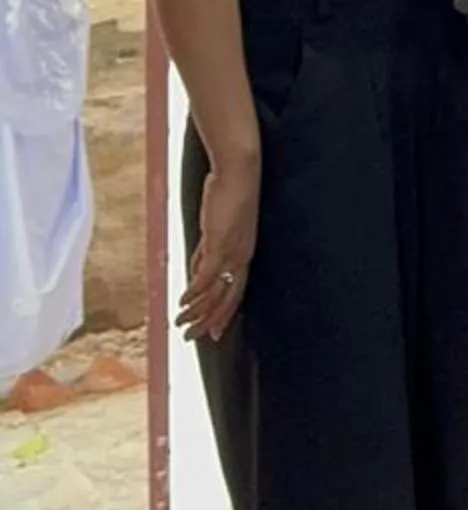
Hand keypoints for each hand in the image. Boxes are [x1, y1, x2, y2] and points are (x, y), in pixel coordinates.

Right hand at [179, 149, 259, 342]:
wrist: (239, 171)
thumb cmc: (229, 193)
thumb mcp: (216, 228)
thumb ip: (207, 251)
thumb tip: (197, 270)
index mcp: (243, 254)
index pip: (235, 292)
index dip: (224, 313)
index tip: (214, 332)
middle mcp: (241, 257)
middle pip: (227, 299)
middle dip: (209, 321)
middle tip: (194, 338)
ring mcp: (232, 252)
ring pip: (215, 292)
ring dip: (196, 310)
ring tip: (180, 324)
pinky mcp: (220, 243)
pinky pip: (206, 276)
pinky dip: (194, 292)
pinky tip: (182, 302)